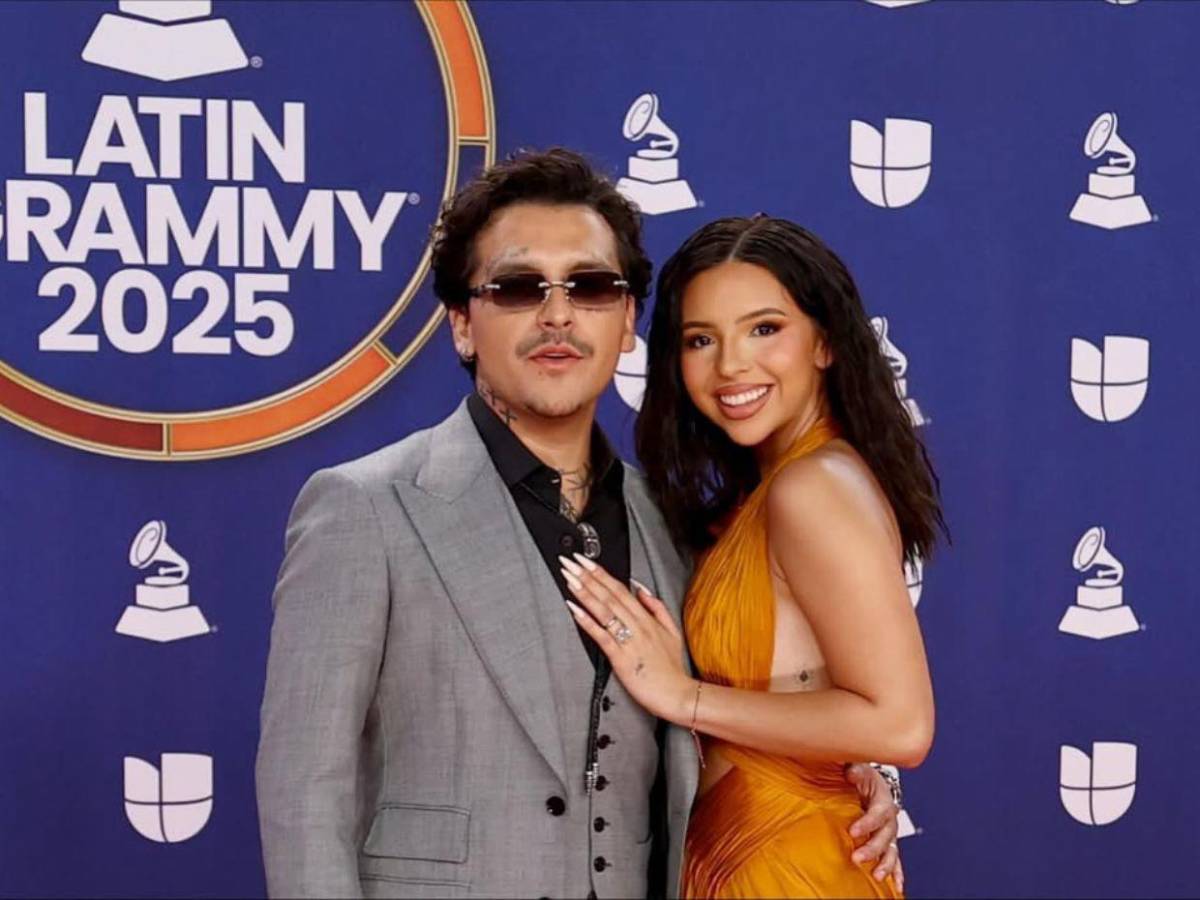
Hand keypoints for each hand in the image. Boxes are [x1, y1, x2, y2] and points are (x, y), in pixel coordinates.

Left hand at [559, 553, 692, 722]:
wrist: (677, 694)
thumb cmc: (671, 668)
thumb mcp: (672, 631)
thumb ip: (657, 608)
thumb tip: (642, 589)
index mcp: (646, 618)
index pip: (620, 589)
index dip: (601, 573)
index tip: (586, 560)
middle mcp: (637, 625)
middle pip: (609, 595)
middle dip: (587, 576)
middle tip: (570, 562)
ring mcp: (628, 640)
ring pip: (604, 610)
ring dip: (584, 592)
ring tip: (569, 578)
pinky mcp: (620, 657)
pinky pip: (601, 635)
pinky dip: (586, 621)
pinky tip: (574, 609)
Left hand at [845, 763, 902, 889]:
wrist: (870, 783)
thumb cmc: (862, 777)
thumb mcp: (858, 768)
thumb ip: (855, 770)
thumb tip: (851, 771)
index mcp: (883, 799)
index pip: (878, 812)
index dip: (867, 823)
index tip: (853, 832)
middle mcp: (889, 818)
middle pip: (885, 835)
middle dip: (873, 848)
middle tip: (857, 857)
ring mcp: (889, 832)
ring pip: (891, 850)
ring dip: (885, 864)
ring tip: (877, 876)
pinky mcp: (887, 842)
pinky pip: (894, 858)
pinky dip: (897, 872)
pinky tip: (897, 886)